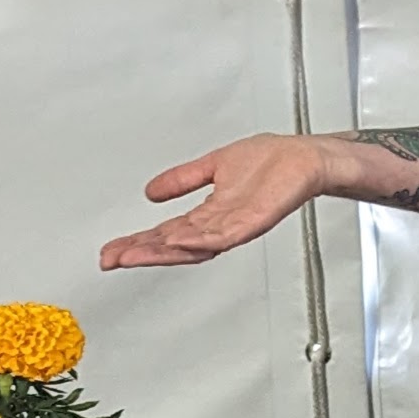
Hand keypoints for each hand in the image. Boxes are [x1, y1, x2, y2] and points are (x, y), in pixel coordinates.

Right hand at [99, 134, 341, 267]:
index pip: (166, 233)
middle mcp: (220, 224)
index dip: (137, 242)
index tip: (111, 250)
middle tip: (111, 259)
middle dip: (140, 253)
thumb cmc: (274, 162)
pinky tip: (177, 240)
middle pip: (173, 245)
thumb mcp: (213, 167)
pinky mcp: (255, 220)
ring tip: (133, 254)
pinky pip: (224, 235)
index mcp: (209, 213)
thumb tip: (151, 192)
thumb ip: (182, 180)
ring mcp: (237, 225)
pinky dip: (199, 239)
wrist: (307, 158)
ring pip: (192, 245)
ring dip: (161, 251)